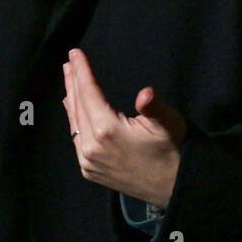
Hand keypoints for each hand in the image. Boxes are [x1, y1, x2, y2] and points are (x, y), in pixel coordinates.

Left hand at [61, 47, 187, 208]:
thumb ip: (154, 107)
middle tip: (69, 62)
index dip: (81, 71)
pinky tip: (74, 108)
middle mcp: (91, 147)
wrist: (172, 188)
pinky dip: (74, 120)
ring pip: (74, 122)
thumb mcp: (168, 124)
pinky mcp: (89, 170)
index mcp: (107, 131)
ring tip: (70, 79)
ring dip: (72, 98)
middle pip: (78, 105)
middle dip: (73, 81)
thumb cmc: (172, 151)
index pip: (89, 92)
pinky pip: (76, 138)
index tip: (74, 53)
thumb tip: (145, 93)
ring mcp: (88, 161)